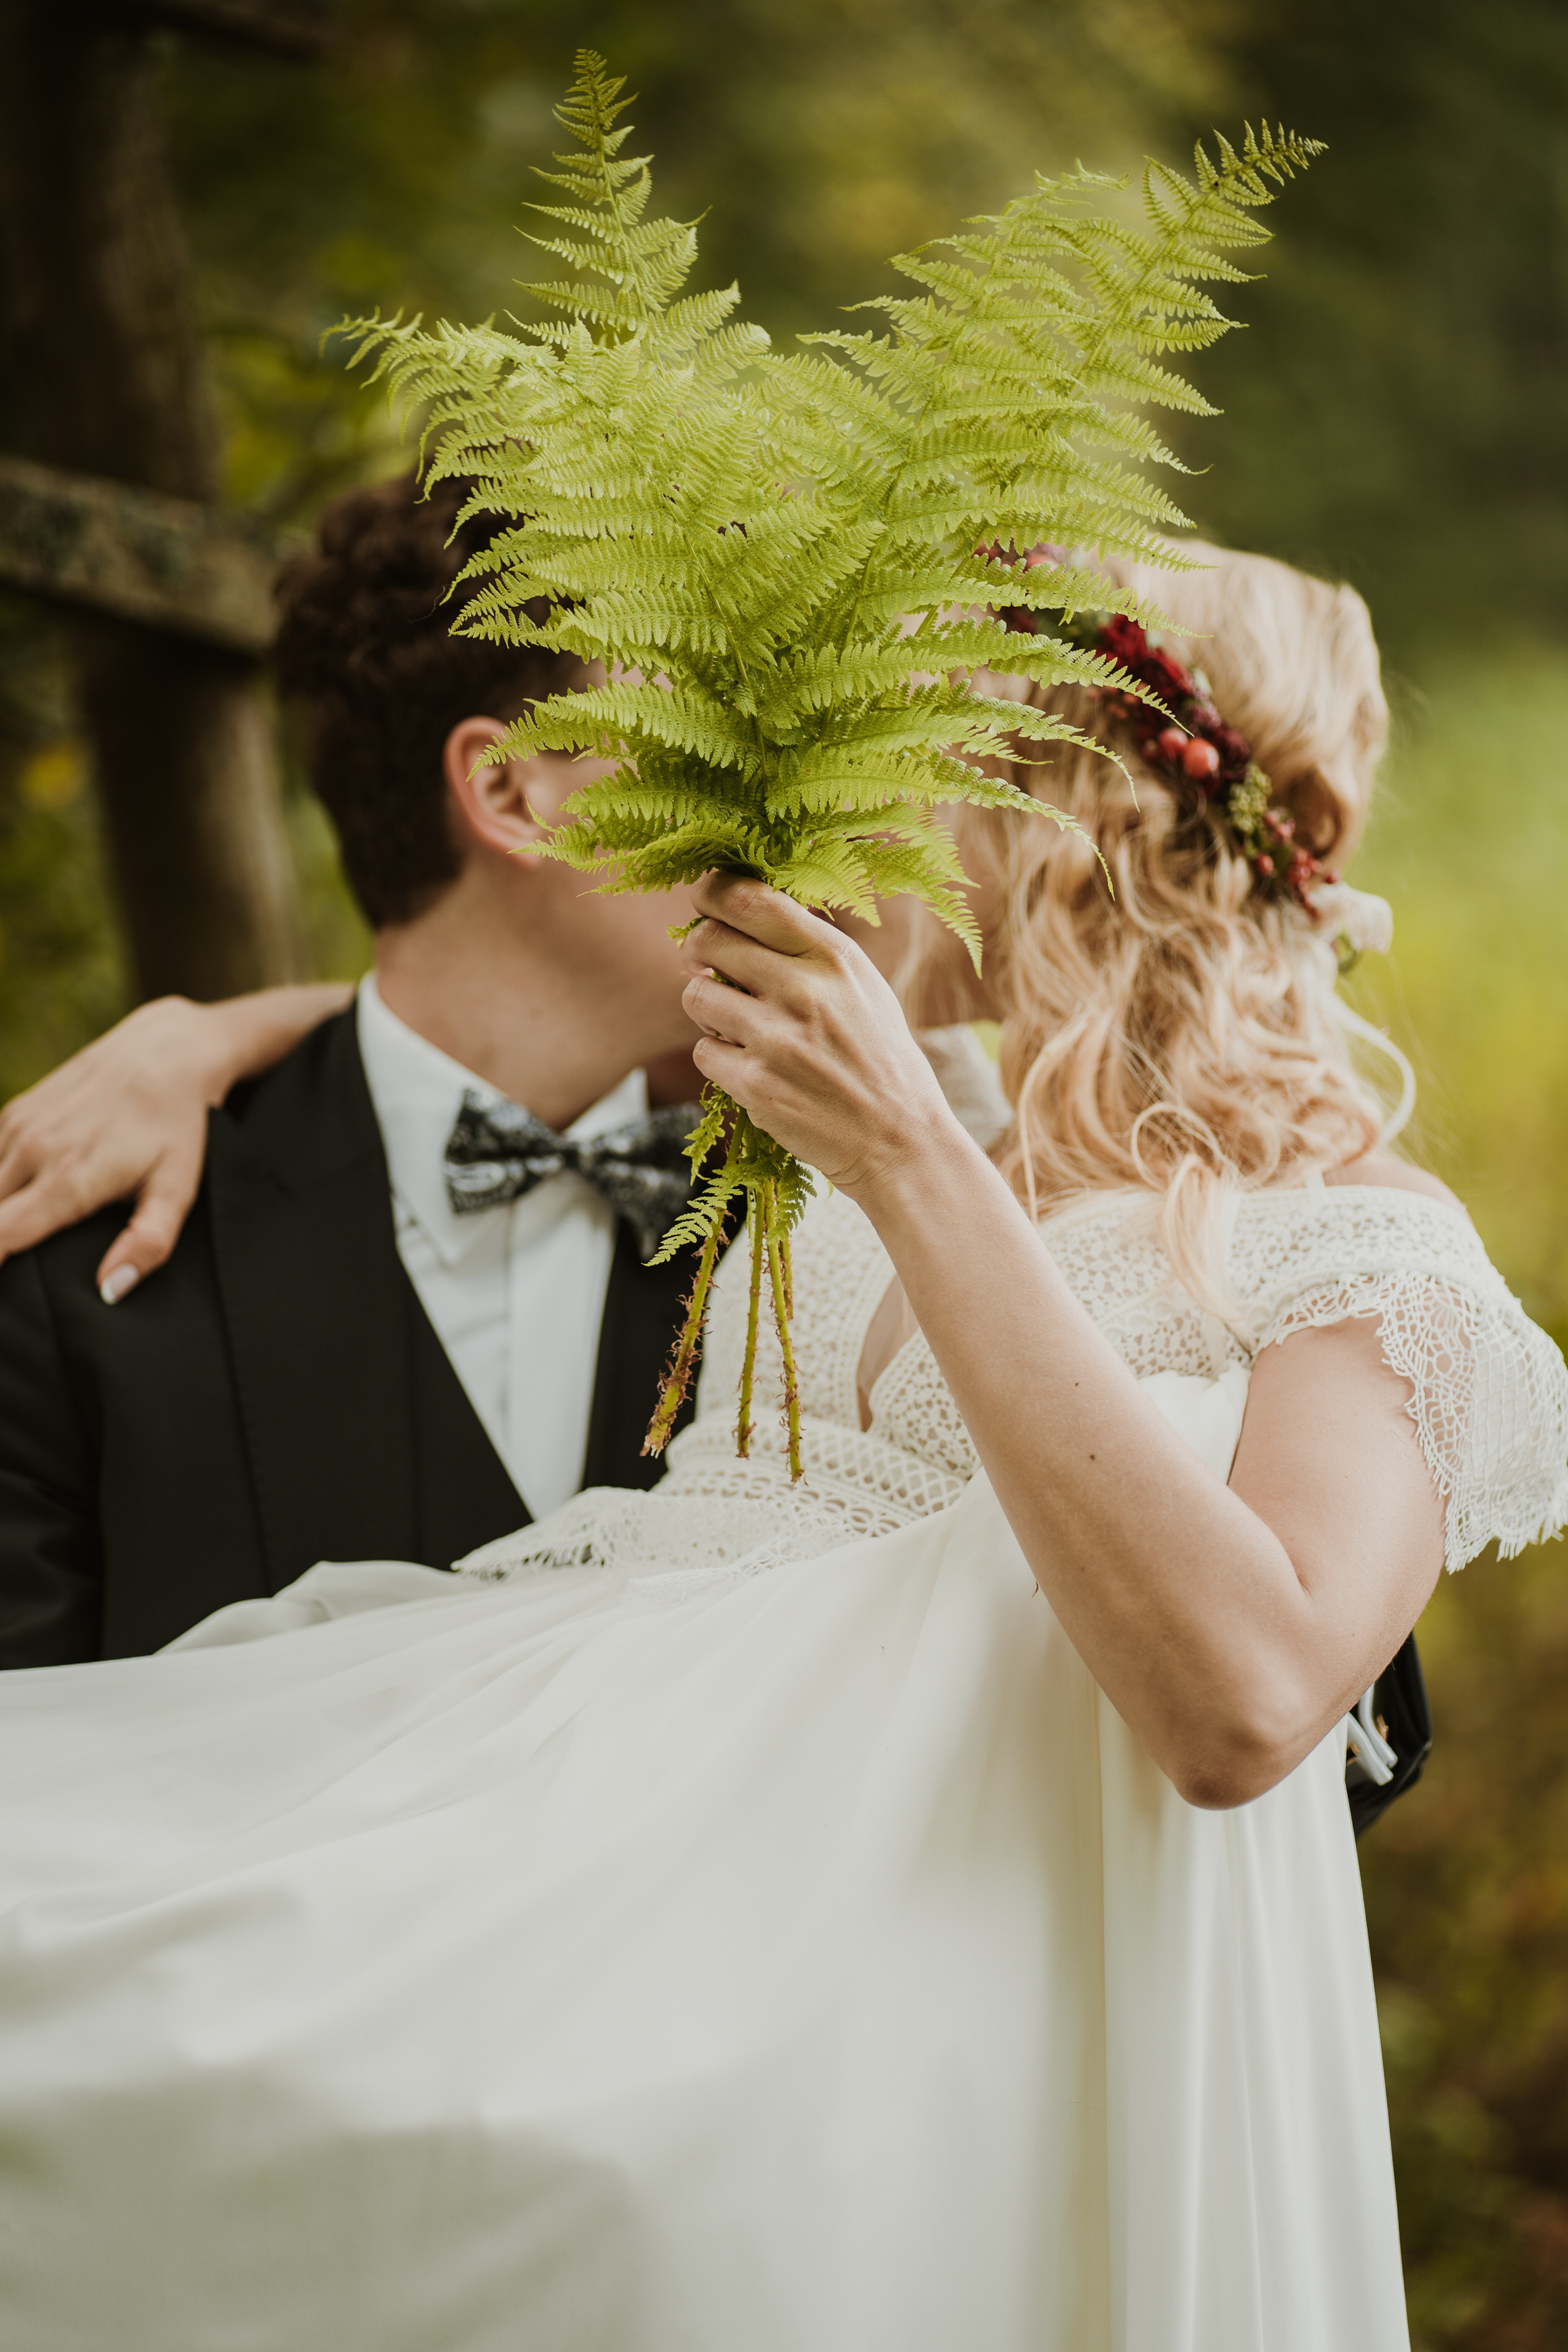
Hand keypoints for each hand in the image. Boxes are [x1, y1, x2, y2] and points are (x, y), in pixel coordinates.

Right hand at [0, 984, 352, 1299]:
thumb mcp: (178, 1189)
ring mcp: (18, 1127)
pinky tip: (15, 1198)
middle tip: (16, 1274)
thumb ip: (147, 1243)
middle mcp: (31, 1152)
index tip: (7, 1292)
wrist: (167, 1051)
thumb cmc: (178, 1127)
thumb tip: (109, 1290)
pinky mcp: (15, 1110)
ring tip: (14, 1234)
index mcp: (67, 1181)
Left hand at [678, 874, 964, 1200]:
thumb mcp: (864, 989)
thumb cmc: (880, 1062)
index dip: (713, 892)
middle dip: (698, 949)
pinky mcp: (757, 1085)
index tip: (704, 901)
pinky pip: (703, 1051)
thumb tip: (742, 917)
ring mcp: (777, 1039)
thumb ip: (810, 952)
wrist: (900, 1142)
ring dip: (705, 1008)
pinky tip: (752, 1068)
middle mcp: (805, 990)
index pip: (751, 899)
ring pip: (696, 995)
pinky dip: (719, 1059)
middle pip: (710, 940)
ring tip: (736, 1024)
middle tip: (708, 965)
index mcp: (835, 957)